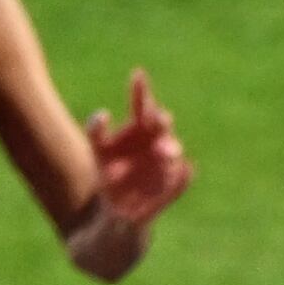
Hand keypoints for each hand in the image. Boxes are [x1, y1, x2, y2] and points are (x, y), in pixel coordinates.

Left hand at [84, 71, 190, 223]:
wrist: (116, 209)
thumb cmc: (108, 173)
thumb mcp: (98, 151)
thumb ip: (96, 130)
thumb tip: (104, 113)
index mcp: (140, 129)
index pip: (143, 106)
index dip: (141, 92)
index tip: (137, 75)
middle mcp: (156, 142)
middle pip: (162, 127)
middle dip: (161, 121)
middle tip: (156, 118)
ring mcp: (164, 165)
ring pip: (172, 153)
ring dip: (170, 149)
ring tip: (161, 150)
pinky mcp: (168, 189)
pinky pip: (178, 183)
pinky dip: (182, 177)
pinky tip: (187, 168)